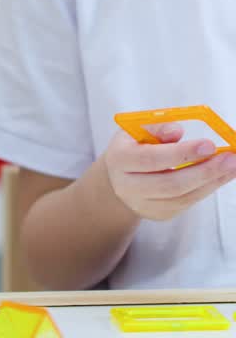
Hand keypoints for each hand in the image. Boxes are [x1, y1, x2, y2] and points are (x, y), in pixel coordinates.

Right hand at [103, 123, 235, 222]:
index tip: (210, 145)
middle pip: (170, 184)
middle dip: (204, 171)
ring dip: (212, 181)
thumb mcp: (138, 130)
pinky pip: (188, 202)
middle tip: (230, 158)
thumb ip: (157, 128)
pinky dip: (208, 188)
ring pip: (183, 196)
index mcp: (119, 159)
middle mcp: (127, 186)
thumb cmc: (133, 146)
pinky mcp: (159, 214)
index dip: (182, 153)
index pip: (151, 159)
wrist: (120, 176)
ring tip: (232, 165)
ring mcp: (143, 204)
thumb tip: (178, 132)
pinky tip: (221, 175)